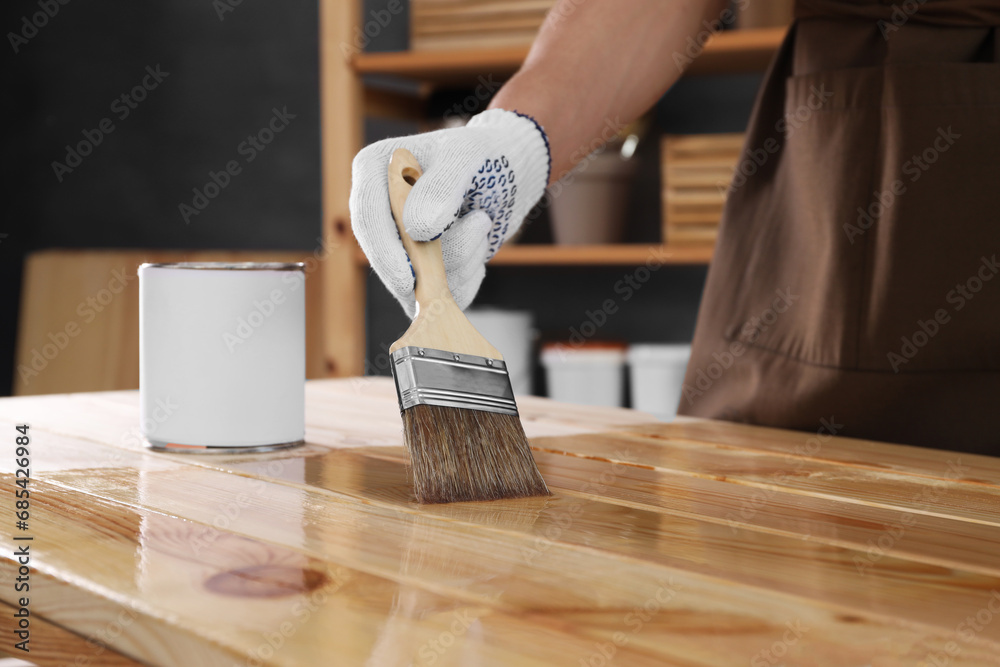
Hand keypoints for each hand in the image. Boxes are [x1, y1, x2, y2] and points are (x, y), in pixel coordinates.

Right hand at [350, 109, 549, 316]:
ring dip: (463, 258)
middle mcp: (381, 210)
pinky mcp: (423, 271)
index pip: (367, 218)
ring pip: (420, 282)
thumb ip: (441, 186)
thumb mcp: (466, 157)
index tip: (407, 278)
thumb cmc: (485, 155)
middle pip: (388, 260)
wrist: (511, 174)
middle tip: (481, 222)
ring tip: (482, 220)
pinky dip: (468, 276)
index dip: (383, 252)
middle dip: (437, 259)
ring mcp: (401, 244)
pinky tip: (479, 242)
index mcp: (375, 172)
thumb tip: (417, 228)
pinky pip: (441, 294)